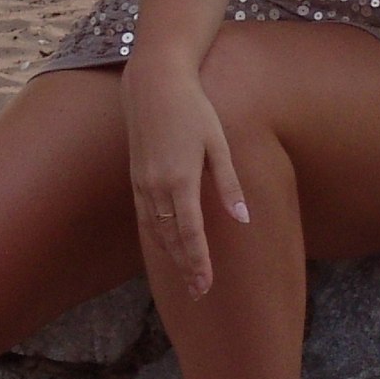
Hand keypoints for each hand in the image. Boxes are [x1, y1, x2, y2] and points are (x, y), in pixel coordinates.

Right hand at [121, 60, 249, 298]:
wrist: (153, 85)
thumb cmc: (193, 109)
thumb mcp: (217, 144)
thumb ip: (229, 184)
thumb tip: (243, 219)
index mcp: (181, 180)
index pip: (190, 234)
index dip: (198, 262)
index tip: (206, 286)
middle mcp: (157, 187)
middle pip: (171, 239)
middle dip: (185, 267)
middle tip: (199, 293)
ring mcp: (142, 183)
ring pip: (155, 230)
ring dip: (169, 256)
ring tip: (184, 276)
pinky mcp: (136, 177)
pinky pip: (145, 216)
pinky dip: (155, 236)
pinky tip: (165, 246)